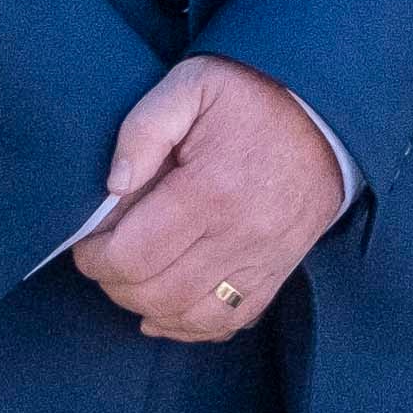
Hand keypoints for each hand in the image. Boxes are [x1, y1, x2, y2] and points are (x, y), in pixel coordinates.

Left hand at [77, 57, 345, 346]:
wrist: (326, 112)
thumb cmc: (251, 95)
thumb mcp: (191, 85)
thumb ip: (144, 128)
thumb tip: (114, 184)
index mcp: (210, 190)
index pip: (133, 256)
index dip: (95, 259)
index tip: (86, 244)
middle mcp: (240, 235)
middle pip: (156, 293)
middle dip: (114, 284)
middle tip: (103, 258)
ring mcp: (263, 259)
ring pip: (189, 316)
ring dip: (147, 308)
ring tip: (130, 280)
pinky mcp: (277, 271)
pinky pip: (229, 321)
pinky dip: (190, 327)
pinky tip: (165, 312)